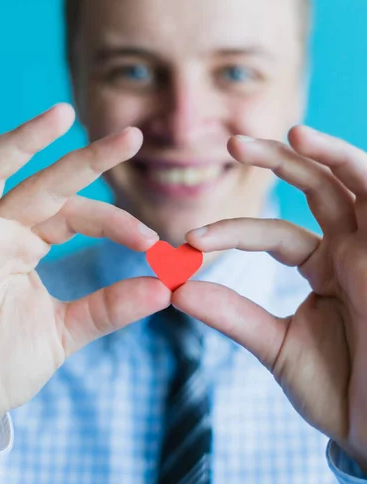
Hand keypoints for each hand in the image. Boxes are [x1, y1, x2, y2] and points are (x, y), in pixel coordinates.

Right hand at [0, 103, 168, 440]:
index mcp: (24, 246)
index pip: (77, 216)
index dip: (117, 224)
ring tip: (66, 112)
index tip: (154, 243)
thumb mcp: (62, 332)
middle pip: (52, 183)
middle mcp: (1, 227)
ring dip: (35, 138)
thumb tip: (166, 288)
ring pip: (6, 167)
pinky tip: (42, 125)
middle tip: (135, 136)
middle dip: (92, 159)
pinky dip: (8, 150)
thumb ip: (110, 308)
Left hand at [174, 125, 366, 468]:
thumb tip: (175, 289)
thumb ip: (232, 315)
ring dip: (321, 154)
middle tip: (231, 143)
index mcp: (323, 267)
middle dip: (276, 162)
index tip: (188, 242)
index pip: (271, 234)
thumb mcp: (276, 346)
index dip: (230, 233)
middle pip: (314, 188)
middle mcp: (349, 250)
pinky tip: (321, 146)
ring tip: (289, 132)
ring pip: (350, 183)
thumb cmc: (340, 391)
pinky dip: (351, 167)